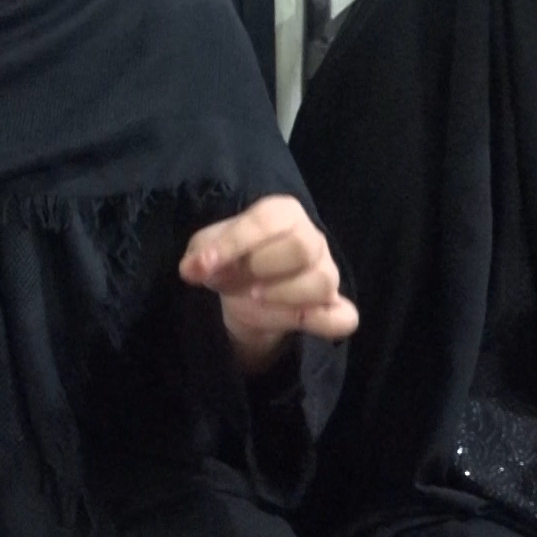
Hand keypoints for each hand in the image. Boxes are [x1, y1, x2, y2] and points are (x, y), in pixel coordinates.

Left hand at [179, 194, 358, 374]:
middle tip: (232, 281)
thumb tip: (193, 269)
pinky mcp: (334, 307)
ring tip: (253, 298)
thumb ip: (200, 255)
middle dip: (260, 266)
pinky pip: (343, 318)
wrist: (244, 292)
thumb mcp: (206, 251)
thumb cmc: (230, 260)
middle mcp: (313, 239)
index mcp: (284, 213)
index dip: (234, 243)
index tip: (204, 265)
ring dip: (282, 295)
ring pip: (321, 282)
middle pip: (302, 247)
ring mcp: (327, 274)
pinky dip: (323, 322)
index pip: (267, 221)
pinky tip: (298, 321)